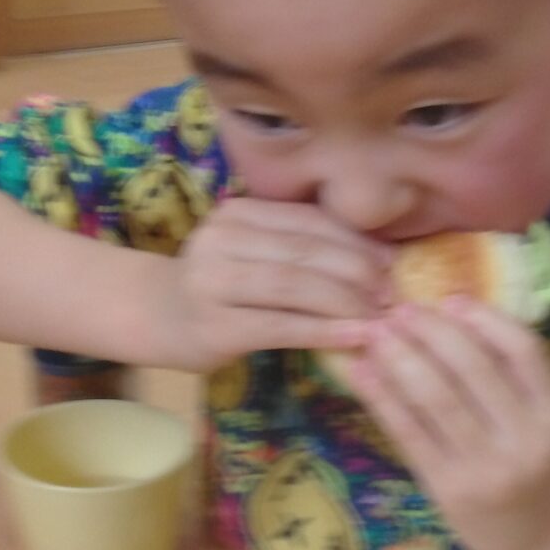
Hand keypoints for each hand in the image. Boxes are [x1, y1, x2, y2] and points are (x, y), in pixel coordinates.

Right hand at [156, 199, 389, 371]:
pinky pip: (280, 325)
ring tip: (380, 317)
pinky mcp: (214, 326)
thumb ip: (302, 248)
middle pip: (307, 252)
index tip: (394, 263)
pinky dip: (323, 330)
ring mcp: (213, 282)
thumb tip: (384, 257)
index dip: (358, 242)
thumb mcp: (254, 252)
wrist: (156, 317)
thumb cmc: (220, 285)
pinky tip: (355, 337)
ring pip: (295, 286)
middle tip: (393, 295)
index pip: (310, 221)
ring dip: (346, 302)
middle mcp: (222, 239)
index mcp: (239, 213)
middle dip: (359, 273)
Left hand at [349, 299, 549, 549]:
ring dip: (400, 356)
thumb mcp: (549, 423)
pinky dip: (382, 397)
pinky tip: (362, 373)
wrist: (546, 546)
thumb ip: (517, 380)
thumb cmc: (543, 473)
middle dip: (430, 330)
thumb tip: (457, 316)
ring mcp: (486, 467)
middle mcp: (523, 439)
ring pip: (436, 396)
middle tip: (399, 308)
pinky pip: (409, 432)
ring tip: (376, 332)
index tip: (451, 299)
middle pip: (473, 366)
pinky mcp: (449, 489)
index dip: (485, 318)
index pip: (523, 350)